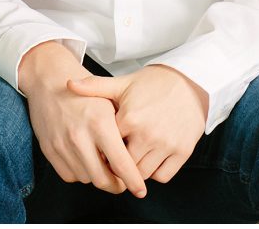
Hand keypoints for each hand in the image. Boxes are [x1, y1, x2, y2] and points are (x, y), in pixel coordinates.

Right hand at [18, 42, 147, 197]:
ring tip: (102, 163)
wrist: (48, 79)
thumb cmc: (84, 91)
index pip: (121, 164)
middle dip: (116, 185)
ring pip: (86, 178)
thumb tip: (137, 159)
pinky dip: (80, 172)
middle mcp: (80, 136)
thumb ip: (122, 130)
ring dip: (97, 176)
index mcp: (100, 123)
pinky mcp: (49, 149)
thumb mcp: (110, 102)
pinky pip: (69, 175)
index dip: (133, 181)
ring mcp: (62, 144)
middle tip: (122, 181)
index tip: (140, 189)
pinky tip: (85, 159)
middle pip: (103, 179)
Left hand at [68, 65, 206, 183]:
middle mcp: (148, 134)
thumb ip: (95, 87)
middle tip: (114, 158)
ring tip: (131, 158)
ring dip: (135, 170)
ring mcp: (166, 145)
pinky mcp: (182, 151)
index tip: (99, 148)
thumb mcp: (123, 84)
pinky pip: (163, 176)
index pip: (107, 148)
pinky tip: (150, 160)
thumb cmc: (153, 84)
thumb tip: (69, 84)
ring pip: (142, 174)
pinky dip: (155, 173)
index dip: (102, 150)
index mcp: (130, 119)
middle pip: (123, 165)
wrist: (189, 82)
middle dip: (117, 164)